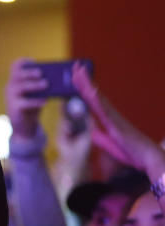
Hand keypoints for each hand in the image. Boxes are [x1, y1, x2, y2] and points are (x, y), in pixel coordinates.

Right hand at [5, 58, 47, 139]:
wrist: (25, 126)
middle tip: (41, 73)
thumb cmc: (33, 105)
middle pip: (17, 74)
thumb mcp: (38, 93)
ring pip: (20, 87)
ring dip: (34, 85)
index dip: (24, 62)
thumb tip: (60, 78)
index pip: (15, 66)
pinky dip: (35, 102)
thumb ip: (44, 84)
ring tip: (46, 85)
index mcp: (16, 80)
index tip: (34, 62)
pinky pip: (24, 103)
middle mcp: (10, 87)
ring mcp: (10, 98)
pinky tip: (44, 102)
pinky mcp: (14, 108)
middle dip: (29, 73)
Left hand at [71, 61, 164, 179]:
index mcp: (109, 120)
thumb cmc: (133, 153)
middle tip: (75, 65)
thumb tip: (93, 132)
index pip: (92, 102)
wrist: (149, 160)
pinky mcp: (118, 125)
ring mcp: (115, 119)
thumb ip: (102, 139)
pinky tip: (92, 91)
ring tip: (80, 72)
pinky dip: (98, 101)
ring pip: (98, 99)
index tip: (76, 76)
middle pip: (94, 95)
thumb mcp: (112, 146)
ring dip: (89, 85)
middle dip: (84, 81)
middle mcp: (112, 116)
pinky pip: (106, 111)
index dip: (83, 89)